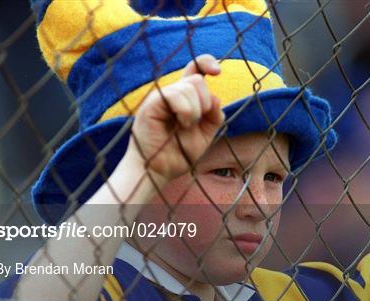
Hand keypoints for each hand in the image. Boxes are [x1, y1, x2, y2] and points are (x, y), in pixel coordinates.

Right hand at [131, 54, 224, 180]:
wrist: (161, 170)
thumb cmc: (179, 153)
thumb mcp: (205, 134)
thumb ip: (214, 117)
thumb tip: (216, 99)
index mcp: (185, 97)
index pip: (195, 69)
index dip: (206, 62)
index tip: (217, 72)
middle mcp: (172, 94)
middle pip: (197, 80)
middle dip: (205, 102)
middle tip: (195, 121)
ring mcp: (160, 97)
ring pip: (189, 87)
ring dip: (195, 111)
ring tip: (185, 126)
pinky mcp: (152, 104)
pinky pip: (175, 96)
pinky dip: (185, 111)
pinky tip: (181, 123)